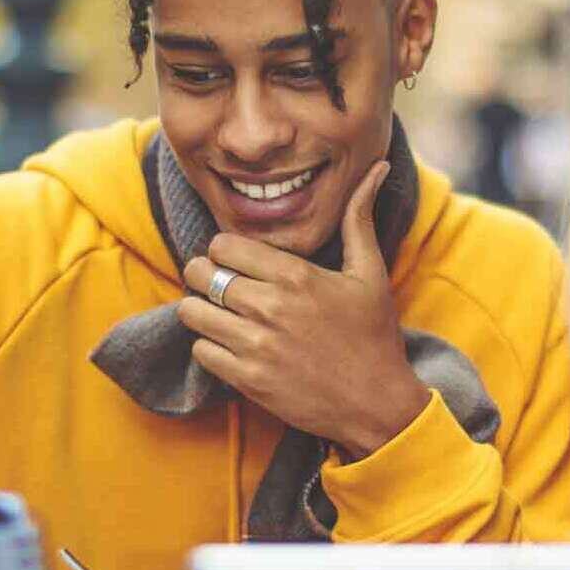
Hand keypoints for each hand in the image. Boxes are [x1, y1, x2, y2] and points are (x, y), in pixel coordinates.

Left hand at [179, 161, 430, 459]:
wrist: (378, 403)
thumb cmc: (374, 335)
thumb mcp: (370, 273)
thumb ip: (359, 218)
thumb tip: (377, 166)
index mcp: (296, 276)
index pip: (223, 245)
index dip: (224, 250)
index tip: (237, 261)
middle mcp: (271, 308)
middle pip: (200, 274)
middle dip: (204, 275)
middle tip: (220, 284)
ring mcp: (256, 346)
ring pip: (192, 312)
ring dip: (201, 310)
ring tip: (221, 313)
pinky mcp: (248, 380)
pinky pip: (201, 351)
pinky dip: (210, 346)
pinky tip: (232, 344)